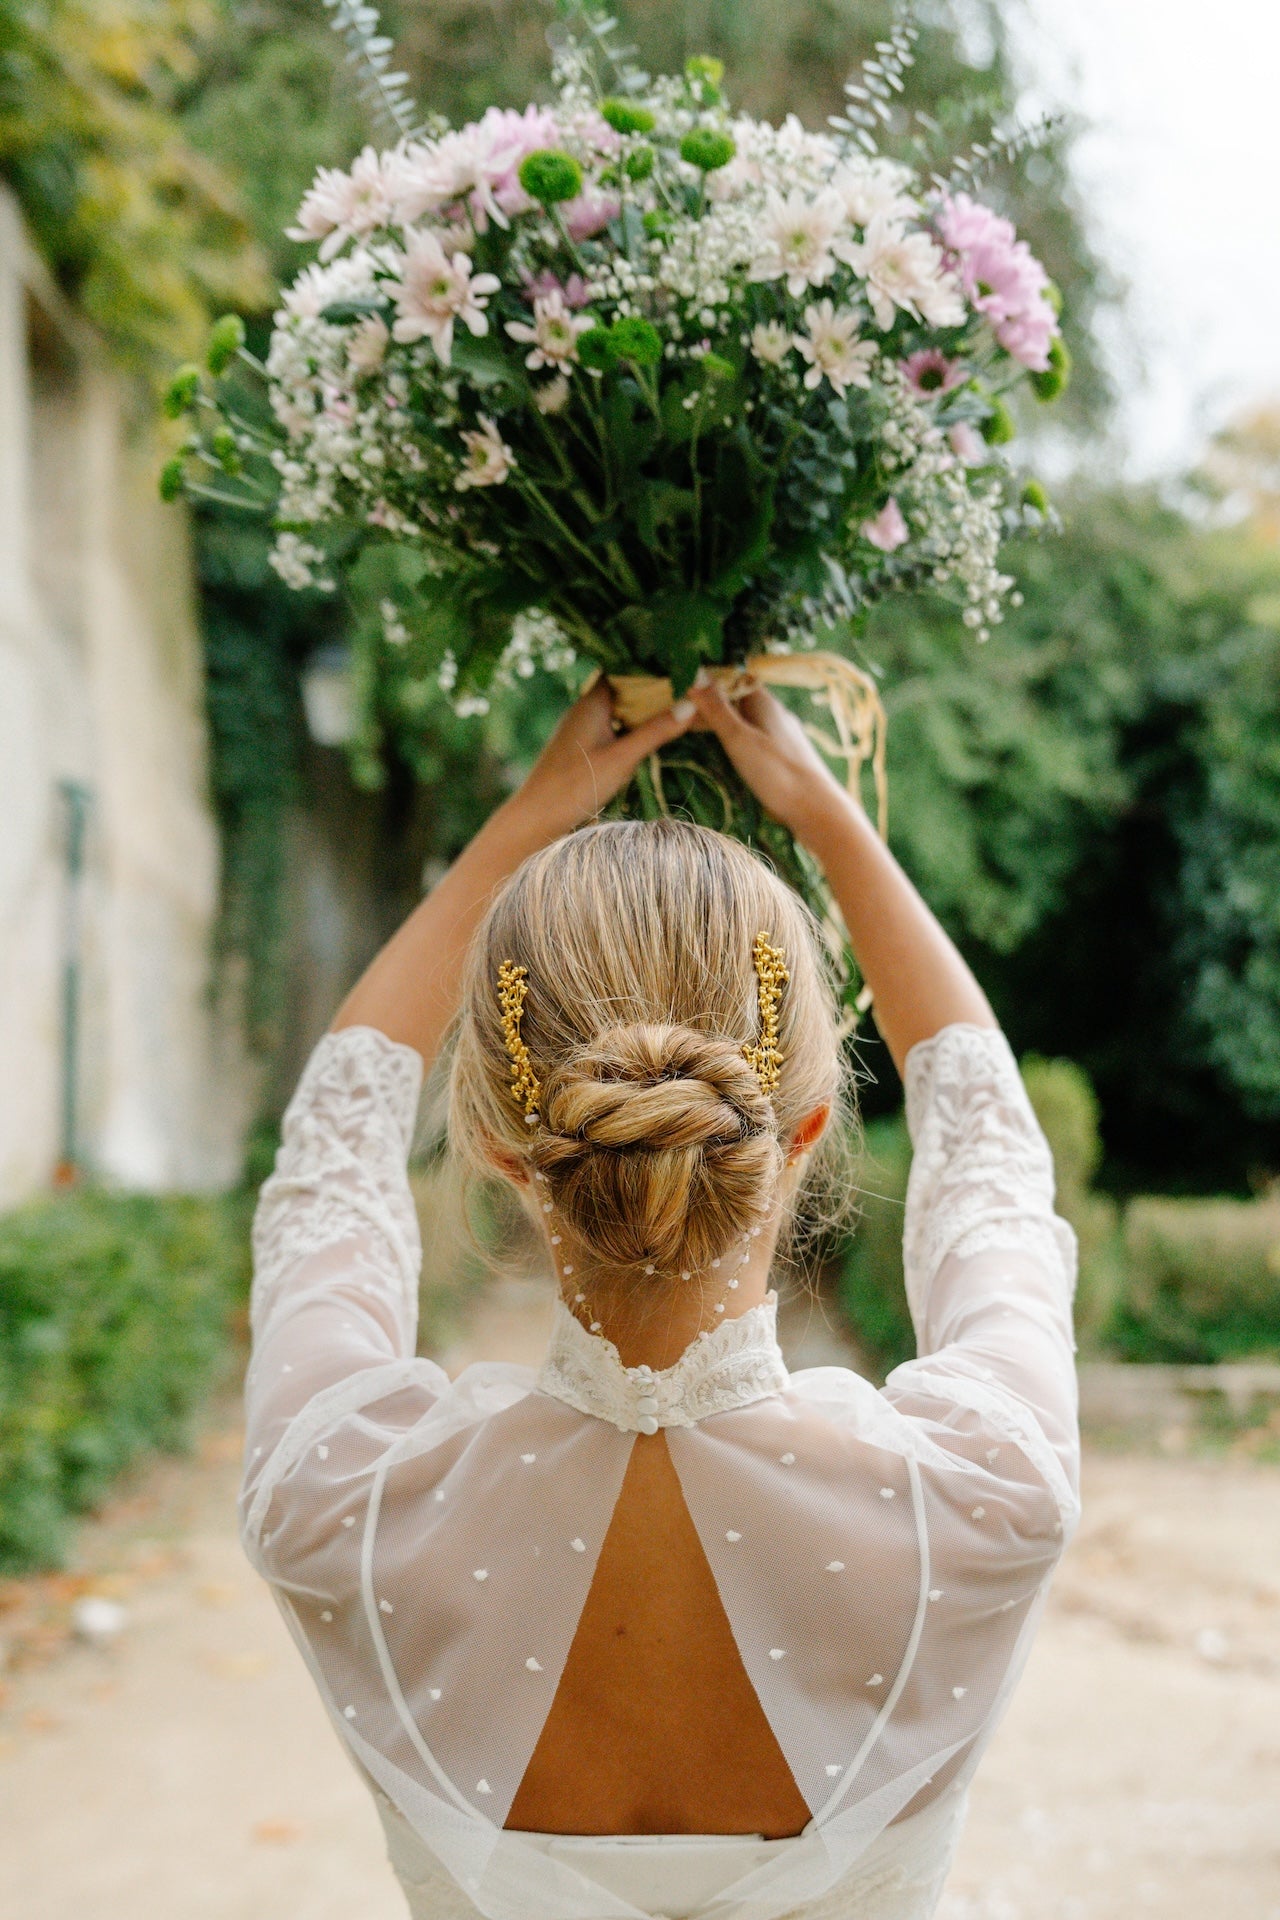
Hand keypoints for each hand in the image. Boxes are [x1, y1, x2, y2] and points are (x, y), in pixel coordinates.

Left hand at [506, 677, 695, 842]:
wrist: (537, 817)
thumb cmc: (576, 784)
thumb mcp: (622, 758)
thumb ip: (656, 731)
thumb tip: (692, 704)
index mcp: (593, 701)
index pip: (624, 668)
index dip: (651, 665)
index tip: (681, 664)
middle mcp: (585, 708)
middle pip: (623, 688)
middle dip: (653, 688)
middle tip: (688, 686)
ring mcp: (581, 727)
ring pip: (618, 708)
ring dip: (642, 709)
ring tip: (677, 707)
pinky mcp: (581, 746)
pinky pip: (612, 726)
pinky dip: (631, 726)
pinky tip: (649, 735)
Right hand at [687, 679, 851, 847]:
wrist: (816, 810)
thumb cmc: (776, 772)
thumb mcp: (739, 738)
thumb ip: (716, 709)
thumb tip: (694, 674)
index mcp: (765, 703)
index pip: (733, 679)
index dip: (709, 682)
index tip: (683, 690)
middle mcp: (776, 714)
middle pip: (739, 701)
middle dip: (713, 706)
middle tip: (682, 718)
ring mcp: (783, 736)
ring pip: (748, 721)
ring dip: (725, 725)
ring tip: (697, 735)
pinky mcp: (785, 756)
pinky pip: (756, 739)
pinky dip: (738, 741)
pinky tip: (729, 754)